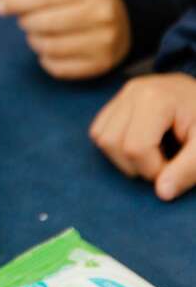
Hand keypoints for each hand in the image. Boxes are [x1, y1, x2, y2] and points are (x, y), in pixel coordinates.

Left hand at [0, 0, 130, 79]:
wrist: (124, 19)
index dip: (17, 2)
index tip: (0, 6)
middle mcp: (102, 15)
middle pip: (45, 23)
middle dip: (26, 21)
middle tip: (24, 19)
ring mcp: (105, 42)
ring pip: (50, 47)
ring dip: (34, 40)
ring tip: (36, 33)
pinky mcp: (101, 64)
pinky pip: (59, 68)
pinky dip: (45, 59)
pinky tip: (48, 49)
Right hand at [90, 73, 195, 200]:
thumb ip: (187, 170)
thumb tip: (162, 193)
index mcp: (155, 99)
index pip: (135, 147)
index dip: (153, 170)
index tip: (176, 170)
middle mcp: (132, 92)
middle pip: (111, 142)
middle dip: (136, 164)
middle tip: (165, 165)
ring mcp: (123, 94)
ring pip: (100, 136)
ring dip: (122, 156)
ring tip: (153, 155)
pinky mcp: (120, 99)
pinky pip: (100, 128)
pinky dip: (116, 144)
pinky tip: (142, 145)